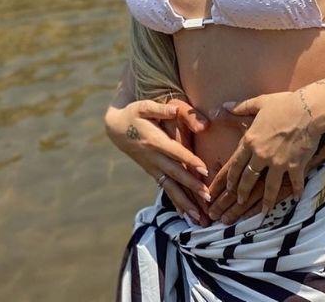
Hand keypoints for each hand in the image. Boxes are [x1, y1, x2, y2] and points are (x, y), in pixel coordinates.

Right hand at [104, 98, 212, 222]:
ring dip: (185, 203)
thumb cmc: (134, 114)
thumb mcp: (144, 106)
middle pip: (175, 174)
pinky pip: (166, 189)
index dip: (189, 160)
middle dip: (192, 187)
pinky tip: (187, 216)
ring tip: (199, 218)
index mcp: (154, 140)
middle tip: (208, 198)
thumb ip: (160, 108)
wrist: (115, 128)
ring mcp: (152, 167)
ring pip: (170, 187)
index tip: (204, 170)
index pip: (175, 152)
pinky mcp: (153, 172)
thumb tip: (173, 110)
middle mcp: (153, 158)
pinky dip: (176, 203)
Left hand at [219, 91, 321, 214]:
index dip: (231, 178)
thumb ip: (241, 107)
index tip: (228, 188)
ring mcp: (278, 162)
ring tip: (264, 211)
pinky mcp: (295, 166)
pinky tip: (296, 198)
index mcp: (250, 140)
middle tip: (239, 203)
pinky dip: (296, 191)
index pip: (236, 164)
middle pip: (248, 179)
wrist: (309, 109)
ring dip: (266, 200)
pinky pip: (295, 182)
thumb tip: (224, 106)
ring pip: (268, 187)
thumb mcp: (260, 102)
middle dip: (242, 193)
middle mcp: (261, 155)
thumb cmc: (285, 104)